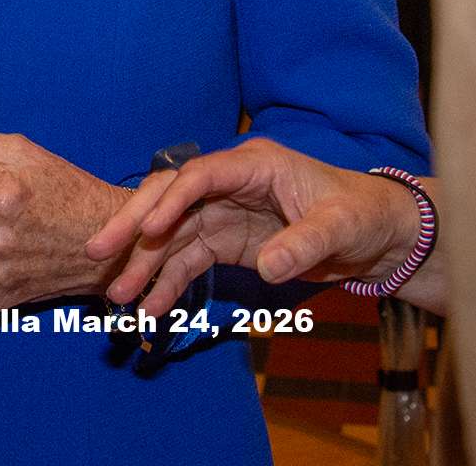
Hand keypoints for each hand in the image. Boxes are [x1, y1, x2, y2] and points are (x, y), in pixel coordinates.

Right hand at [84, 140, 443, 315]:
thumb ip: (305, 243)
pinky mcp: (225, 241)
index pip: (200, 175)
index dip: (170, 199)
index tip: (146, 228)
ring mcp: (223, 213)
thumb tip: (269, 267)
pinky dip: (167, 284)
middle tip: (99, 252)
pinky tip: (150, 309)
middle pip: (169, 198)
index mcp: (254, 165)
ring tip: (117, 296)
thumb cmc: (361, 215)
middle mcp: (230, 185)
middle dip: (133, 224)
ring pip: (171, 235)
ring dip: (143, 264)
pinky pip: (187, 261)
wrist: (376, 236)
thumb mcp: (341, 227)